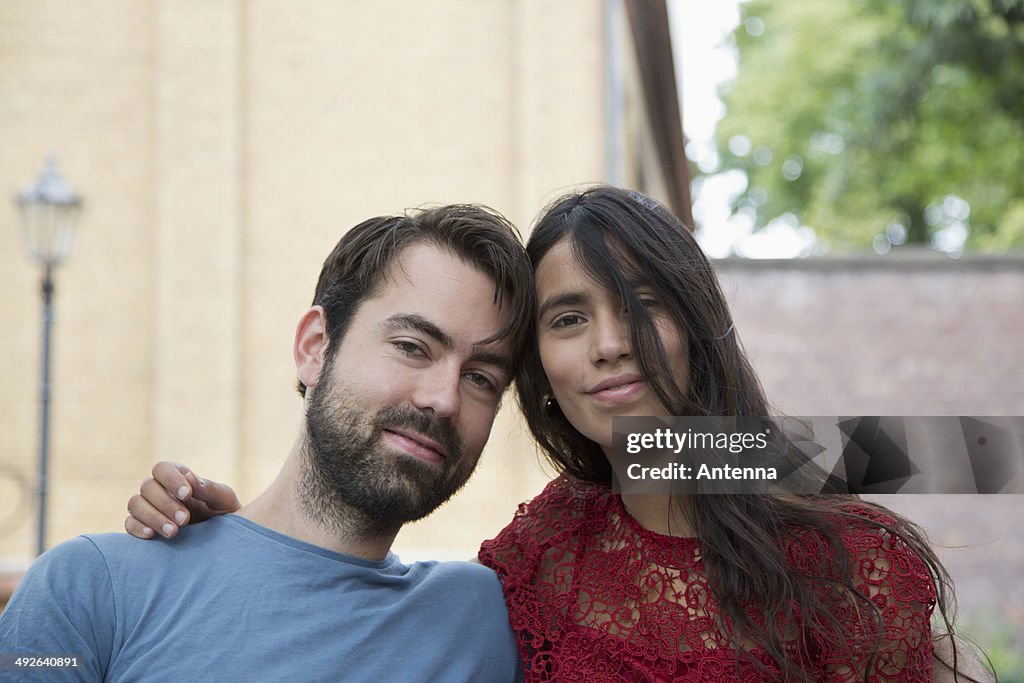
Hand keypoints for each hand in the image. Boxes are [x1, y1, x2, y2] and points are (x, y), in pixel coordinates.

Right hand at [124, 461, 240, 538]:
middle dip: (165, 503)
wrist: (223, 539)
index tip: (187, 495)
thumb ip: (208, 488)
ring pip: (135, 504)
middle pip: (147, 487)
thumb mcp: (223, 499)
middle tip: (185, 520)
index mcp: (177, 476)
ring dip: (152, 517)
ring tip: (173, 532)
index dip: (171, 479)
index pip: (162, 468)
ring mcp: (148, 507)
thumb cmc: (224, 513)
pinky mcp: (141, 526)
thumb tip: (189, 476)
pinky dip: (137, 528)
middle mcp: (158, 489)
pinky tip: (152, 535)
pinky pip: (129, 523)